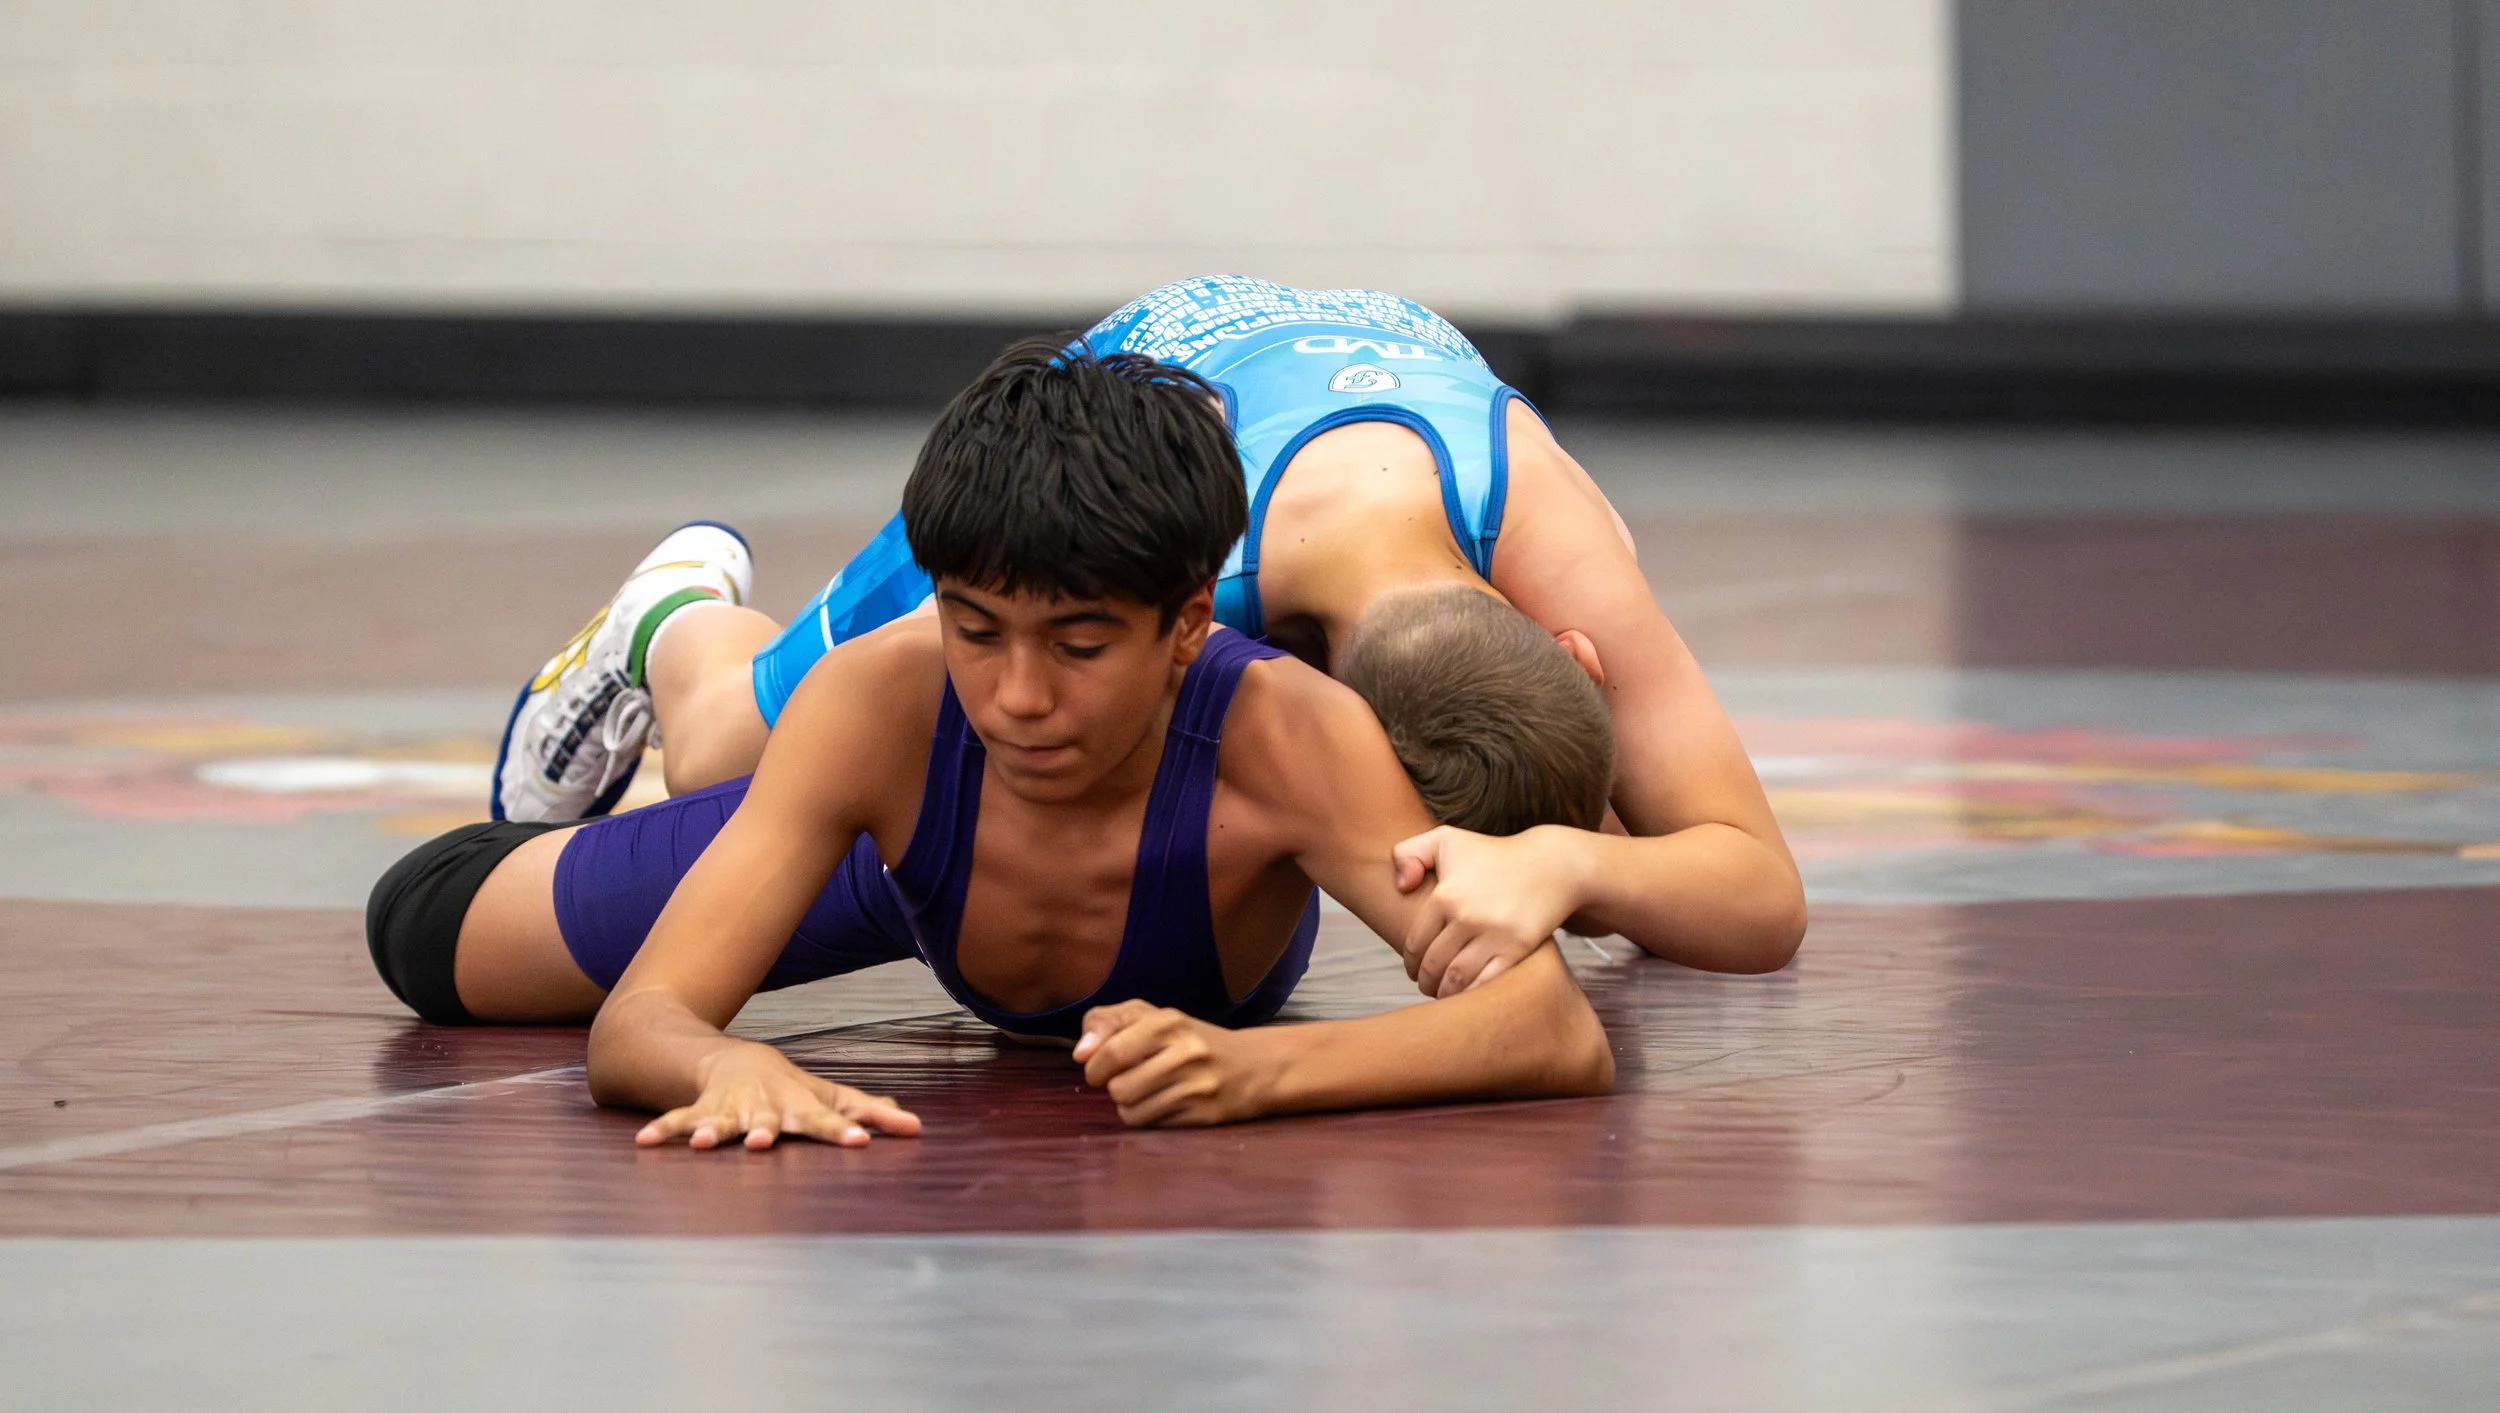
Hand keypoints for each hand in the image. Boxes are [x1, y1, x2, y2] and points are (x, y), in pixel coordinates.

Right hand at [634, 1040, 921, 1150]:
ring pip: (719, 1123)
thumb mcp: (827, 1097)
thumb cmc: (790, 1089)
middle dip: (765, 1131)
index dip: (844, 1130)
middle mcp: (763, 1108)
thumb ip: (868, 1113)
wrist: (734, 1062)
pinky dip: (661, 1131)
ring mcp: (729, 1110)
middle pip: (767, 1121)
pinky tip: (643, 1145)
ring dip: (710, 1132)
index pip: (826, 1120)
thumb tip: (916, 1127)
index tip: (862, 1141)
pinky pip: (677, 1122)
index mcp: (798, 1107)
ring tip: (698, 1146)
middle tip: (762, 1143)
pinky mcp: (699, 1112)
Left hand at [1073, 1001, 1275, 1126]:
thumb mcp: (1152, 1017)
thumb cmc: (1189, 1040)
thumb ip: (1108, 1022)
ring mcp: (1196, 1086)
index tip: (1098, 1066)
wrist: (1254, 1067)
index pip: (1111, 1050)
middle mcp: (1186, 1052)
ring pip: (1129, 1110)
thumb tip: (1080, 1053)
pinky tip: (1162, 1104)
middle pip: (1116, 1086)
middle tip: (1124, 1078)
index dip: (1094, 1065)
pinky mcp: (1202, 1116)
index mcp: (1169, 1021)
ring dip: (1128, 1104)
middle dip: (1110, 1086)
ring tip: (1146, 1091)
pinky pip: (1149, 1125)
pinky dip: (1146, 1117)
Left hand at [1392, 825, 1587, 997]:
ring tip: (1444, 992)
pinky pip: (1486, 981)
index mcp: (1445, 895)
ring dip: (1445, 992)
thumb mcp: (1445, 840)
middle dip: (1425, 980)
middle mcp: (1467, 916)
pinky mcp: (1517, 947)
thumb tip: (1400, 888)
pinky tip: (1468, 993)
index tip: (1414, 969)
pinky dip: (1472, 993)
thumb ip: (1407, 853)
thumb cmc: (1492, 855)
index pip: (1415, 942)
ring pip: (1456, 978)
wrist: (1550, 866)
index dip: (1410, 961)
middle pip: (1433, 964)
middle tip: (1427, 985)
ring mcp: (1494, 934)